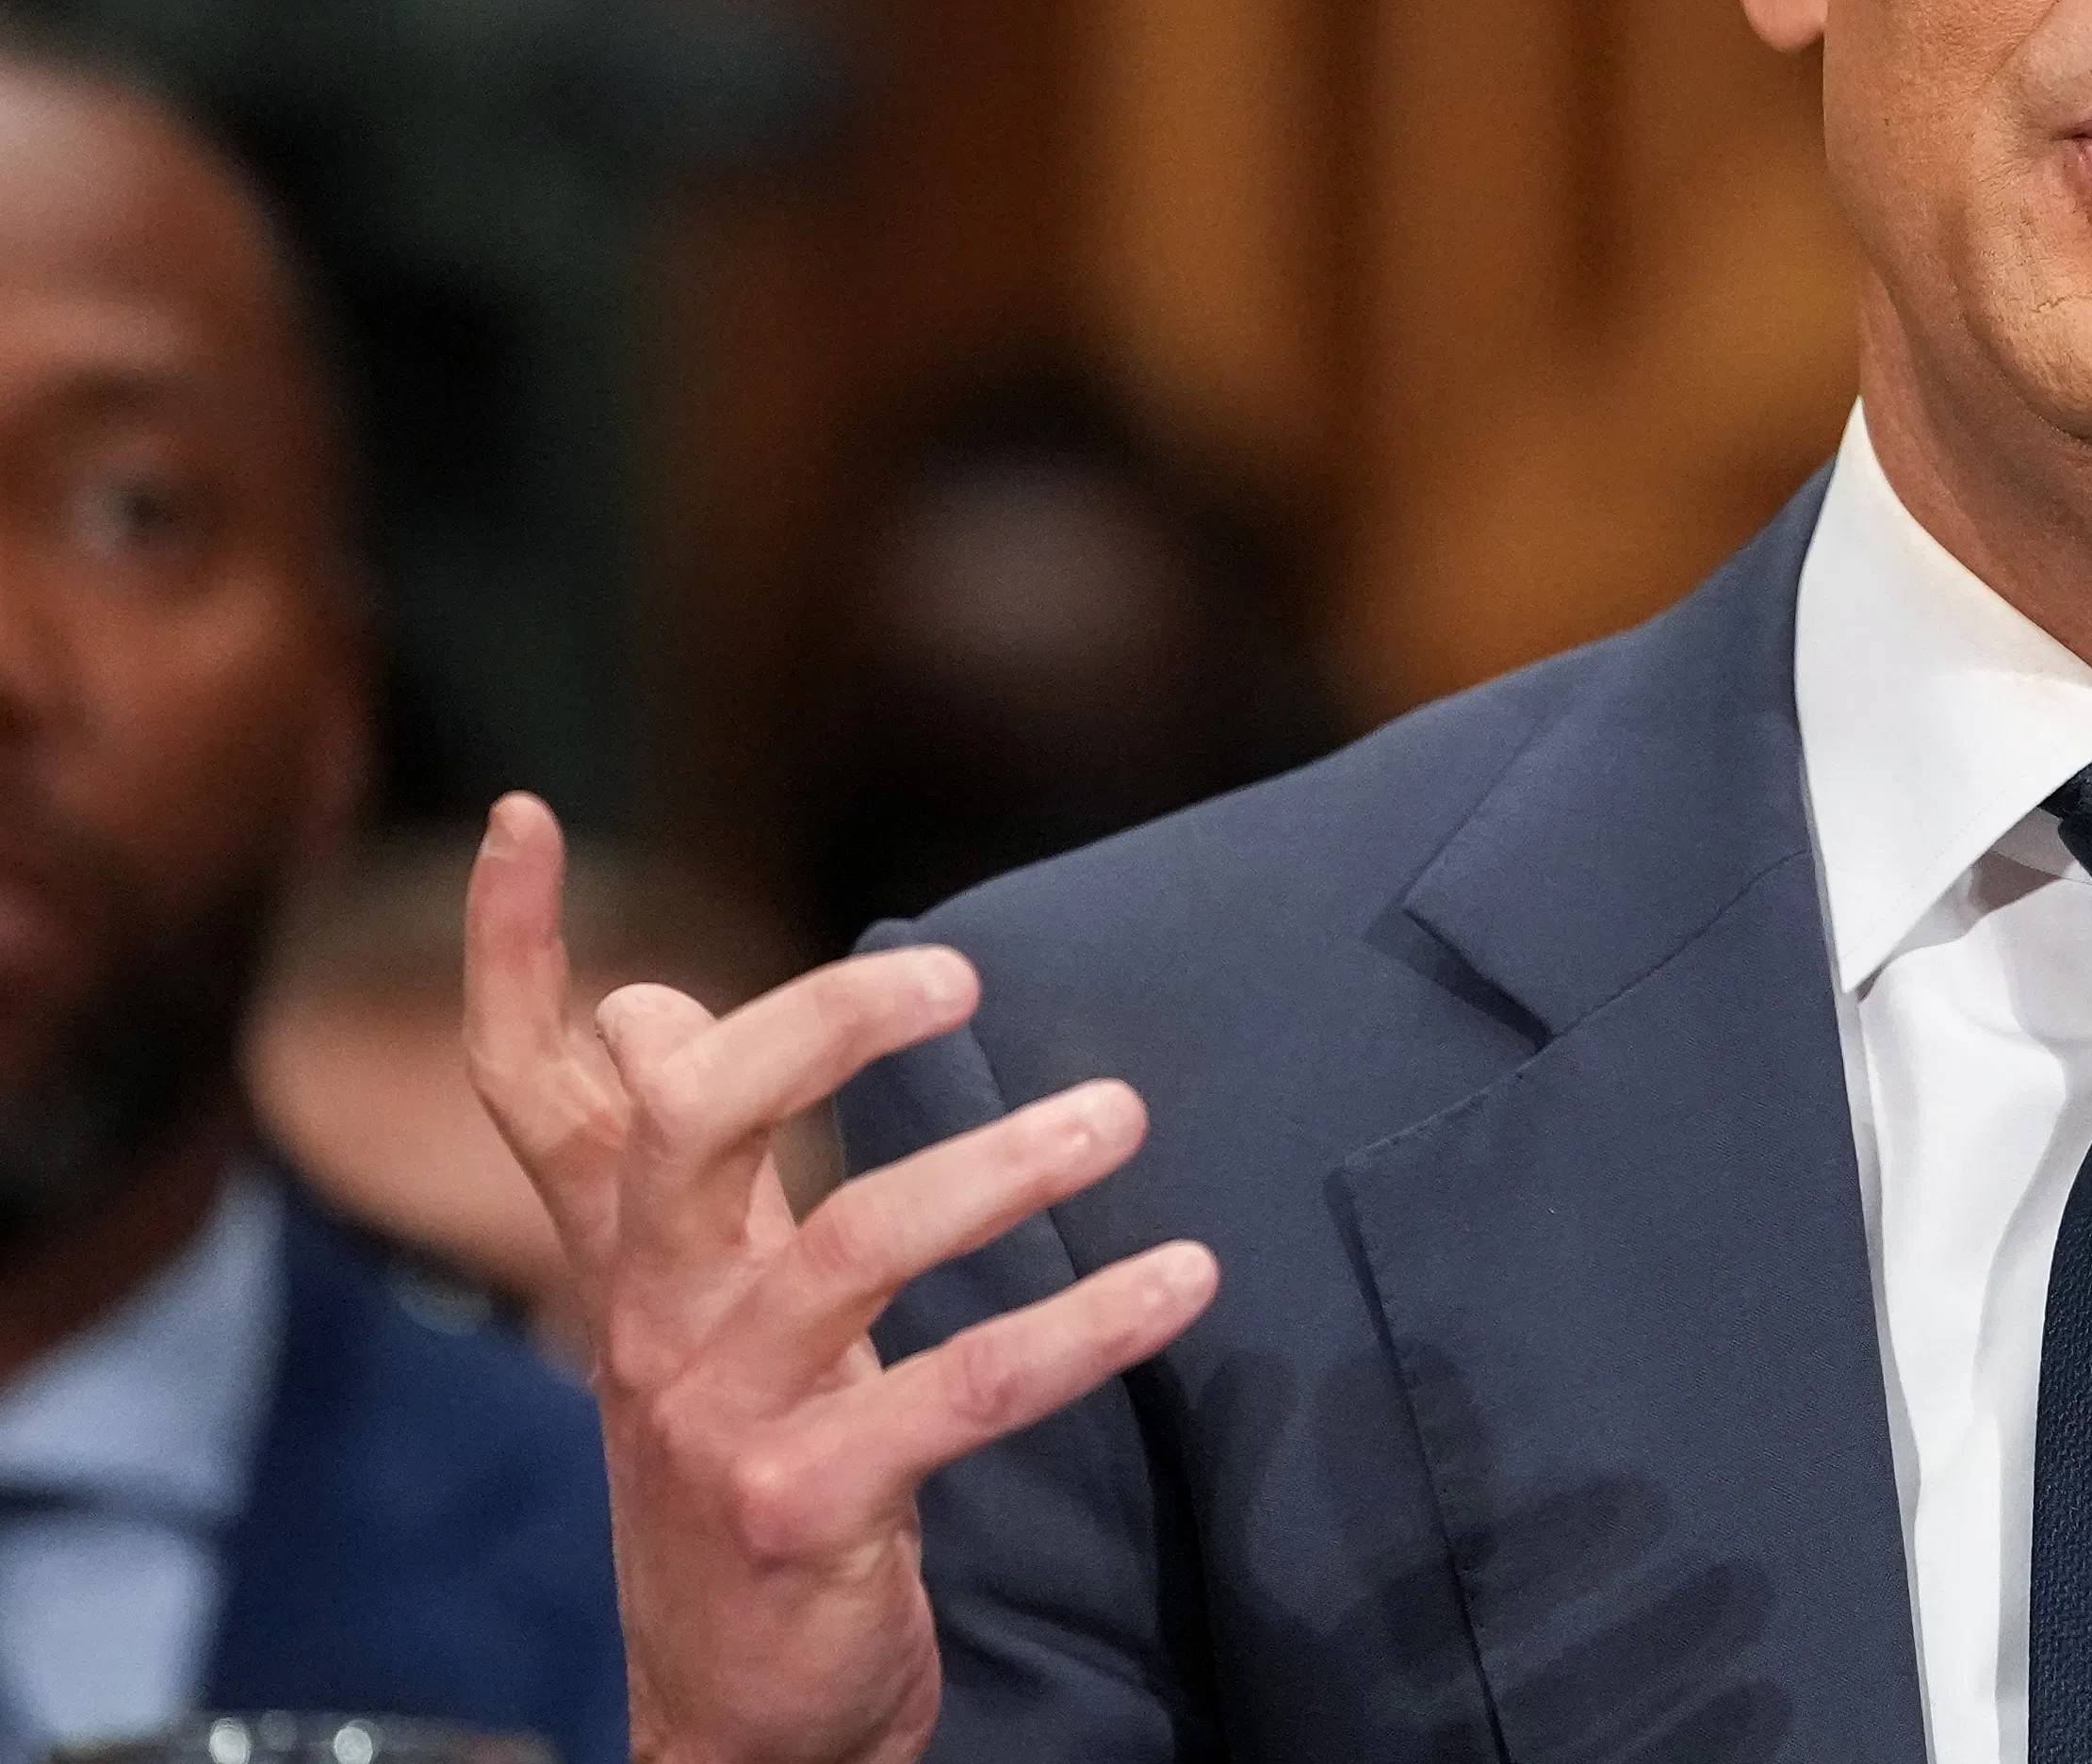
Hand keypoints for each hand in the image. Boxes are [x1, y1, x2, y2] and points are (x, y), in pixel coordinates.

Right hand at [463, 794, 1218, 1763]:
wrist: (737, 1711)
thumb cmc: (744, 1464)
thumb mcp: (702, 1304)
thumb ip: (685, 1158)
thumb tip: (646, 1000)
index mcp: (632, 1256)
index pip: (529, 1087)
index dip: (509, 955)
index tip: (518, 818)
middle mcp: (654, 1321)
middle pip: (692, 1128)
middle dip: (815, 1029)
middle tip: (959, 974)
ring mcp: (720, 1419)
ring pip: (850, 1249)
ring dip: (1001, 1170)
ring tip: (1121, 1114)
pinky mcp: (807, 1509)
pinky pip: (963, 1393)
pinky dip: (1085, 1327)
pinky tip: (1181, 1278)